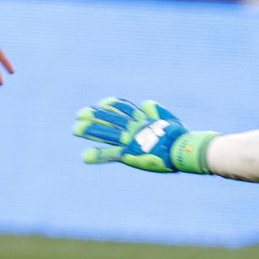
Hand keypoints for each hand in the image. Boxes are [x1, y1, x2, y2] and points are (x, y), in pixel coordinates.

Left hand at [72, 97, 216, 173]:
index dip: (110, 104)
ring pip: (106, 133)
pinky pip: (110, 154)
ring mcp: (129, 140)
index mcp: (142, 119)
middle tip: (79, 114)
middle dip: (94, 116)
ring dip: (89, 130)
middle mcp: (133, 128)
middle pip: (109, 118)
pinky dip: (97, 156)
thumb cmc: (179, 137)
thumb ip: (154, 110)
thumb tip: (144, 102)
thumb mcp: (167, 120)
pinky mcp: (129, 154)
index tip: (101, 103)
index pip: (122, 108)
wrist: (183, 150)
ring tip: (74, 129)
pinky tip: (84, 157)